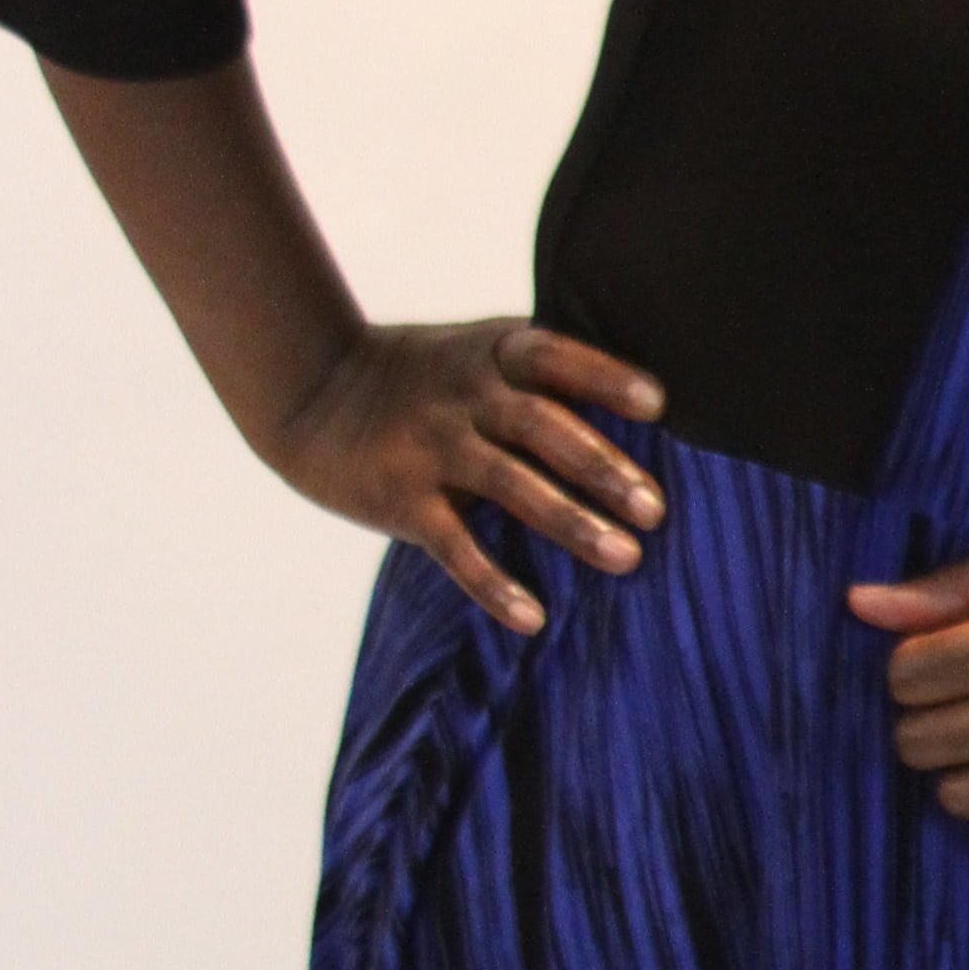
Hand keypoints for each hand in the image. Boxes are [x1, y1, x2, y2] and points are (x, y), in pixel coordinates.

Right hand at [266, 319, 665, 633]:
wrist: (310, 389)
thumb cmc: (424, 377)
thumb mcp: (475, 351)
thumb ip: (539, 373)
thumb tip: (648, 405)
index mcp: (492, 356)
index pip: (554, 357)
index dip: (604, 377)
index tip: (658, 405)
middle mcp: (464, 397)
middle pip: (542, 426)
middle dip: (602, 467)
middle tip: (655, 510)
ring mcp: (431, 447)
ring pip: (510, 485)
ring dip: (571, 523)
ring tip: (625, 557)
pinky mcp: (401, 499)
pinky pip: (454, 545)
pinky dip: (492, 583)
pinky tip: (532, 618)